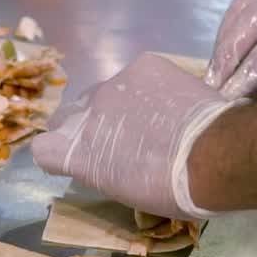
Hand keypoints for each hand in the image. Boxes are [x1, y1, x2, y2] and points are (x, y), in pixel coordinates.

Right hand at [31, 54, 242, 219]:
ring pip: (105, 92)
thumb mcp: (123, 191)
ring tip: (152, 119)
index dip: (60, 152)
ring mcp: (114, 84)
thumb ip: (101, 167)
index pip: (44, 148)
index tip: (78, 157)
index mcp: (78, 154)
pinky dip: (148, 87)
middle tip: (118, 138)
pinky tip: (170, 101)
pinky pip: (137, 75)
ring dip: (119, 104)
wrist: (213, 155)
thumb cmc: (173, 191)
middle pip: (72, 114)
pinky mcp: (143, 65)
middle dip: (87, 124)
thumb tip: (105, 157)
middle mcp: (86, 114)